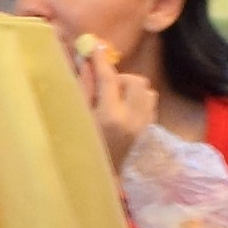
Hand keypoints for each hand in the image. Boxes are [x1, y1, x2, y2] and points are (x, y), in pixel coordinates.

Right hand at [63, 31, 149, 173]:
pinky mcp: (148, 130)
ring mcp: (144, 125)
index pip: (109, 79)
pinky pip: (149, 103)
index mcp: (110, 116)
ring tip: (115, 100)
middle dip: (120, 79)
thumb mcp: (78, 119)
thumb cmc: (81, 150)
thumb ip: (84, 89)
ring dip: (131, 89)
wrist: (101, 180)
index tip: (94, 47)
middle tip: (105, 89)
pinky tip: (124, 109)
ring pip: (146, 90)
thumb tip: (86, 62)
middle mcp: (132, 119)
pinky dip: (138, 99)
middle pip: (136, 81)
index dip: (101, 61)